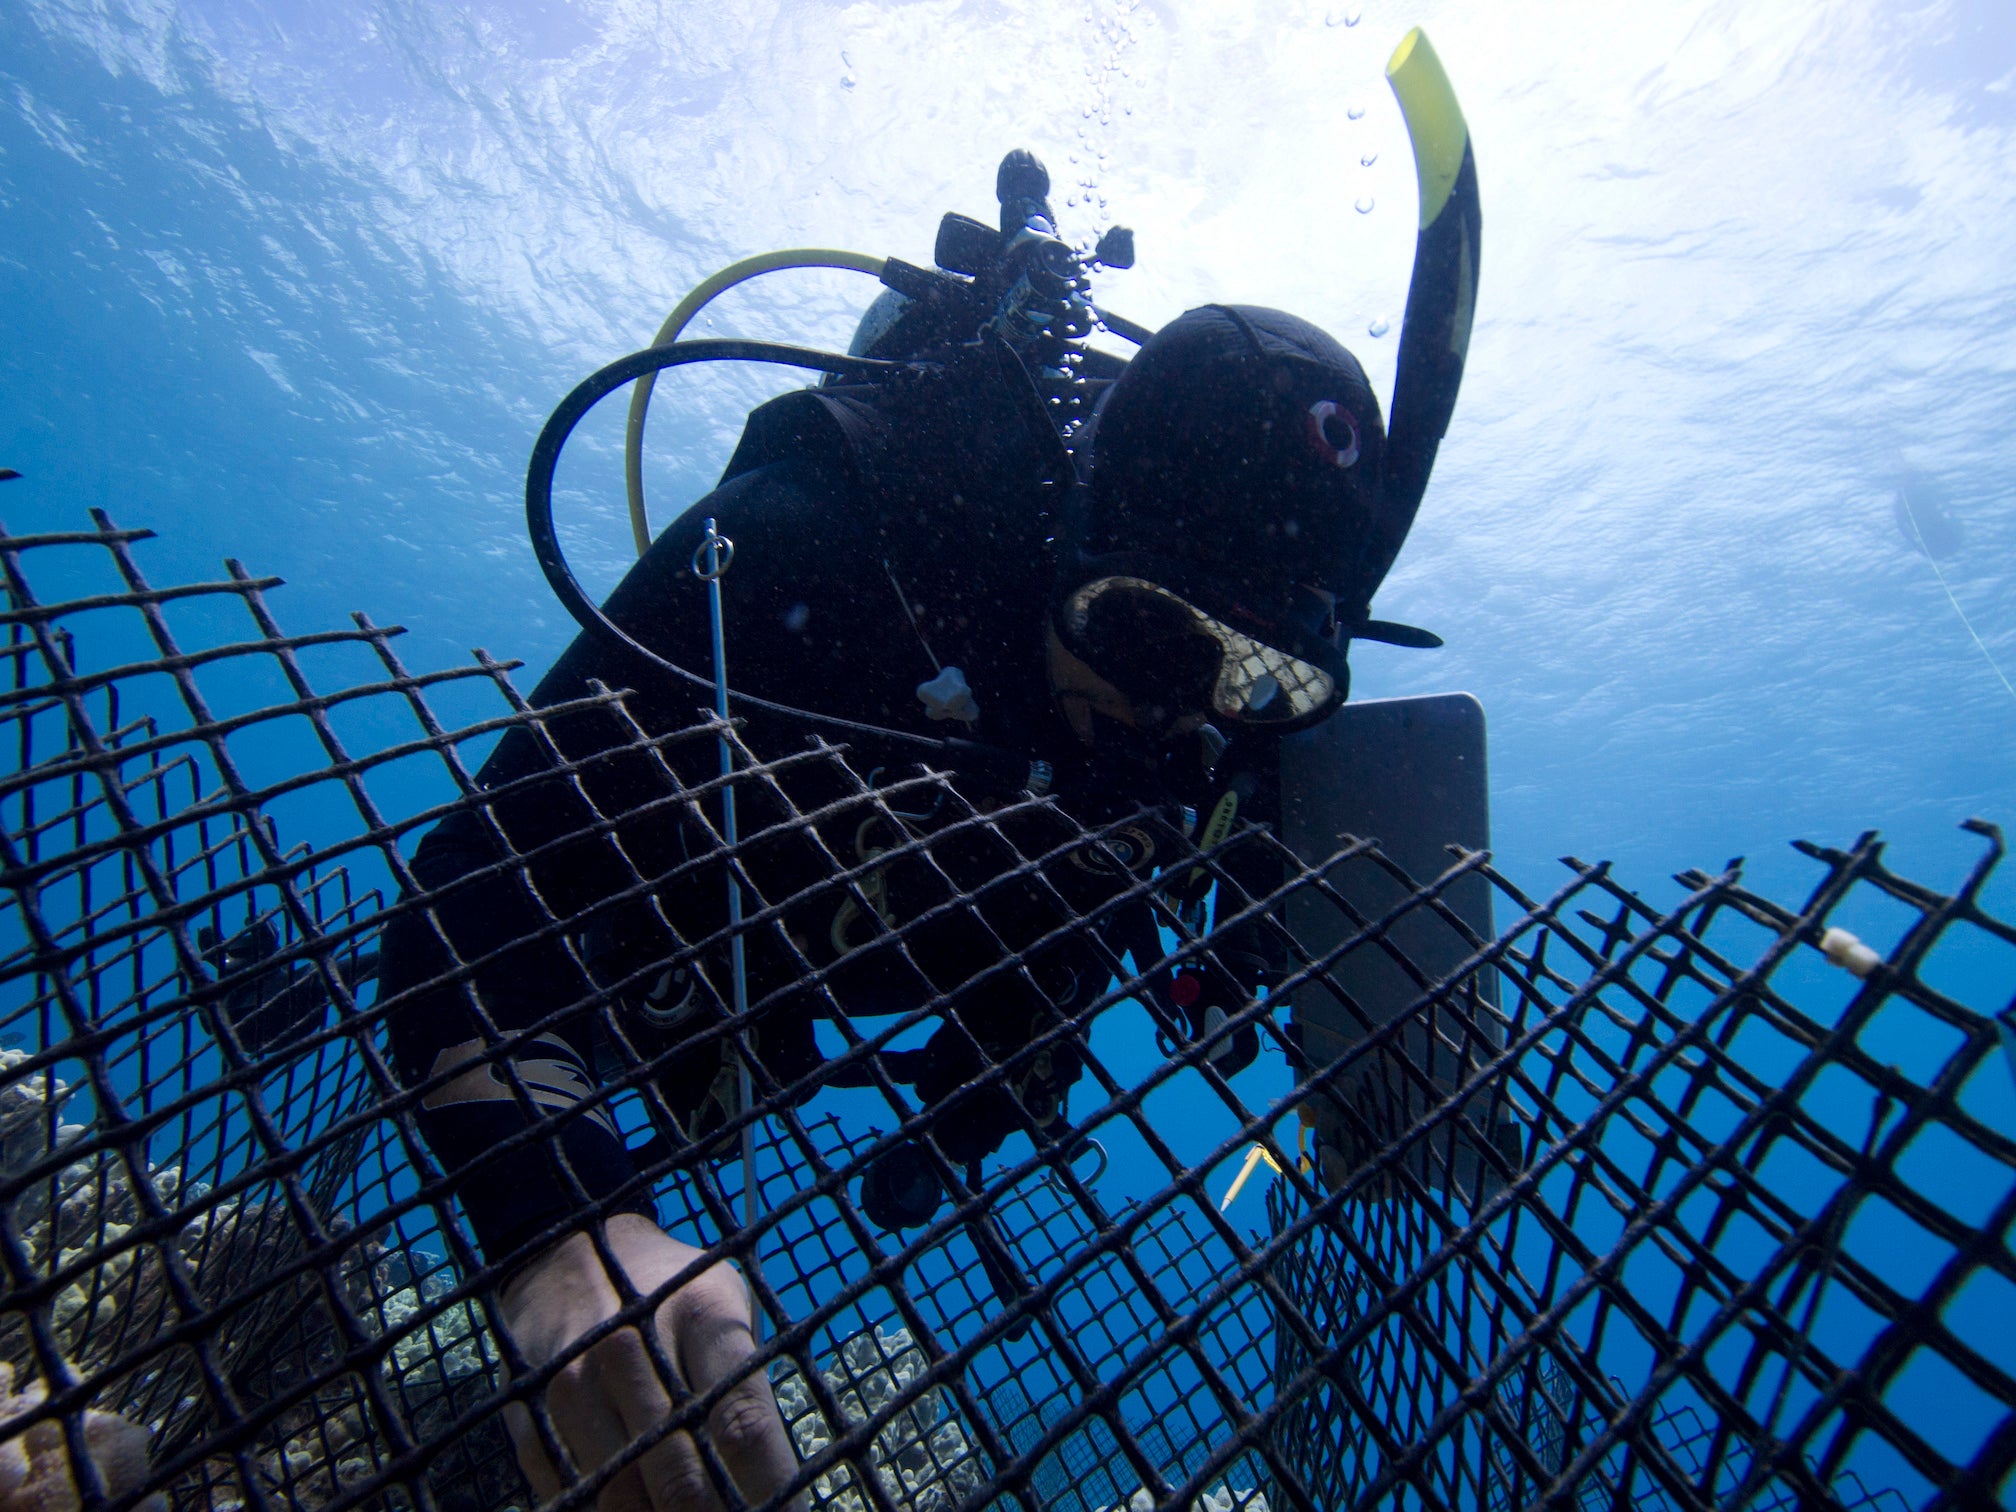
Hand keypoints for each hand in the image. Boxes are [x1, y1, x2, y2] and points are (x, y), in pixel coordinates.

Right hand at [498, 1213, 803, 1510]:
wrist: (562, 1256)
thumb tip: (771, 1490)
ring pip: (625, 1501)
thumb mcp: (723, 1307)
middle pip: (683, 1480)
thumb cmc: (669, 1291)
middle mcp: (630, 1352)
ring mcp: (572, 1390)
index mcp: (699, 1316)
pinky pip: (576, 1499)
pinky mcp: (530, 1424)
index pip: (742, 1429)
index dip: (770, 1492)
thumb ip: (745, 1391)